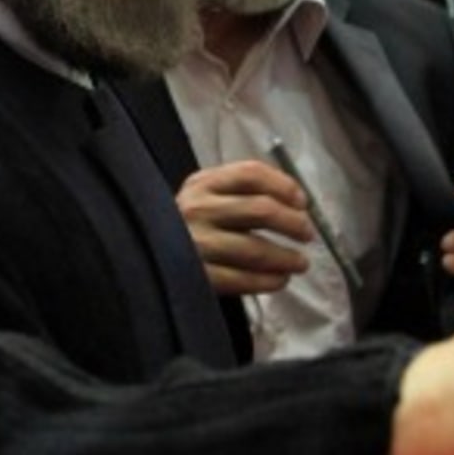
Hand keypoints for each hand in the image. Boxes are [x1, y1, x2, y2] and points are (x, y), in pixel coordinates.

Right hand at [176, 160, 312, 295]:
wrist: (146, 256)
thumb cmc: (189, 224)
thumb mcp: (207, 196)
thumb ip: (241, 192)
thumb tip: (296, 205)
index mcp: (203, 183)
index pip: (251, 173)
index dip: (284, 186)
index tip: (303, 203)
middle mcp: (197, 208)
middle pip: (261, 210)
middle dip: (293, 223)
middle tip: (307, 234)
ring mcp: (195, 243)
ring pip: (255, 248)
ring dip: (286, 257)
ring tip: (300, 263)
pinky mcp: (196, 275)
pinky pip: (241, 279)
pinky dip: (268, 280)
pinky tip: (280, 280)